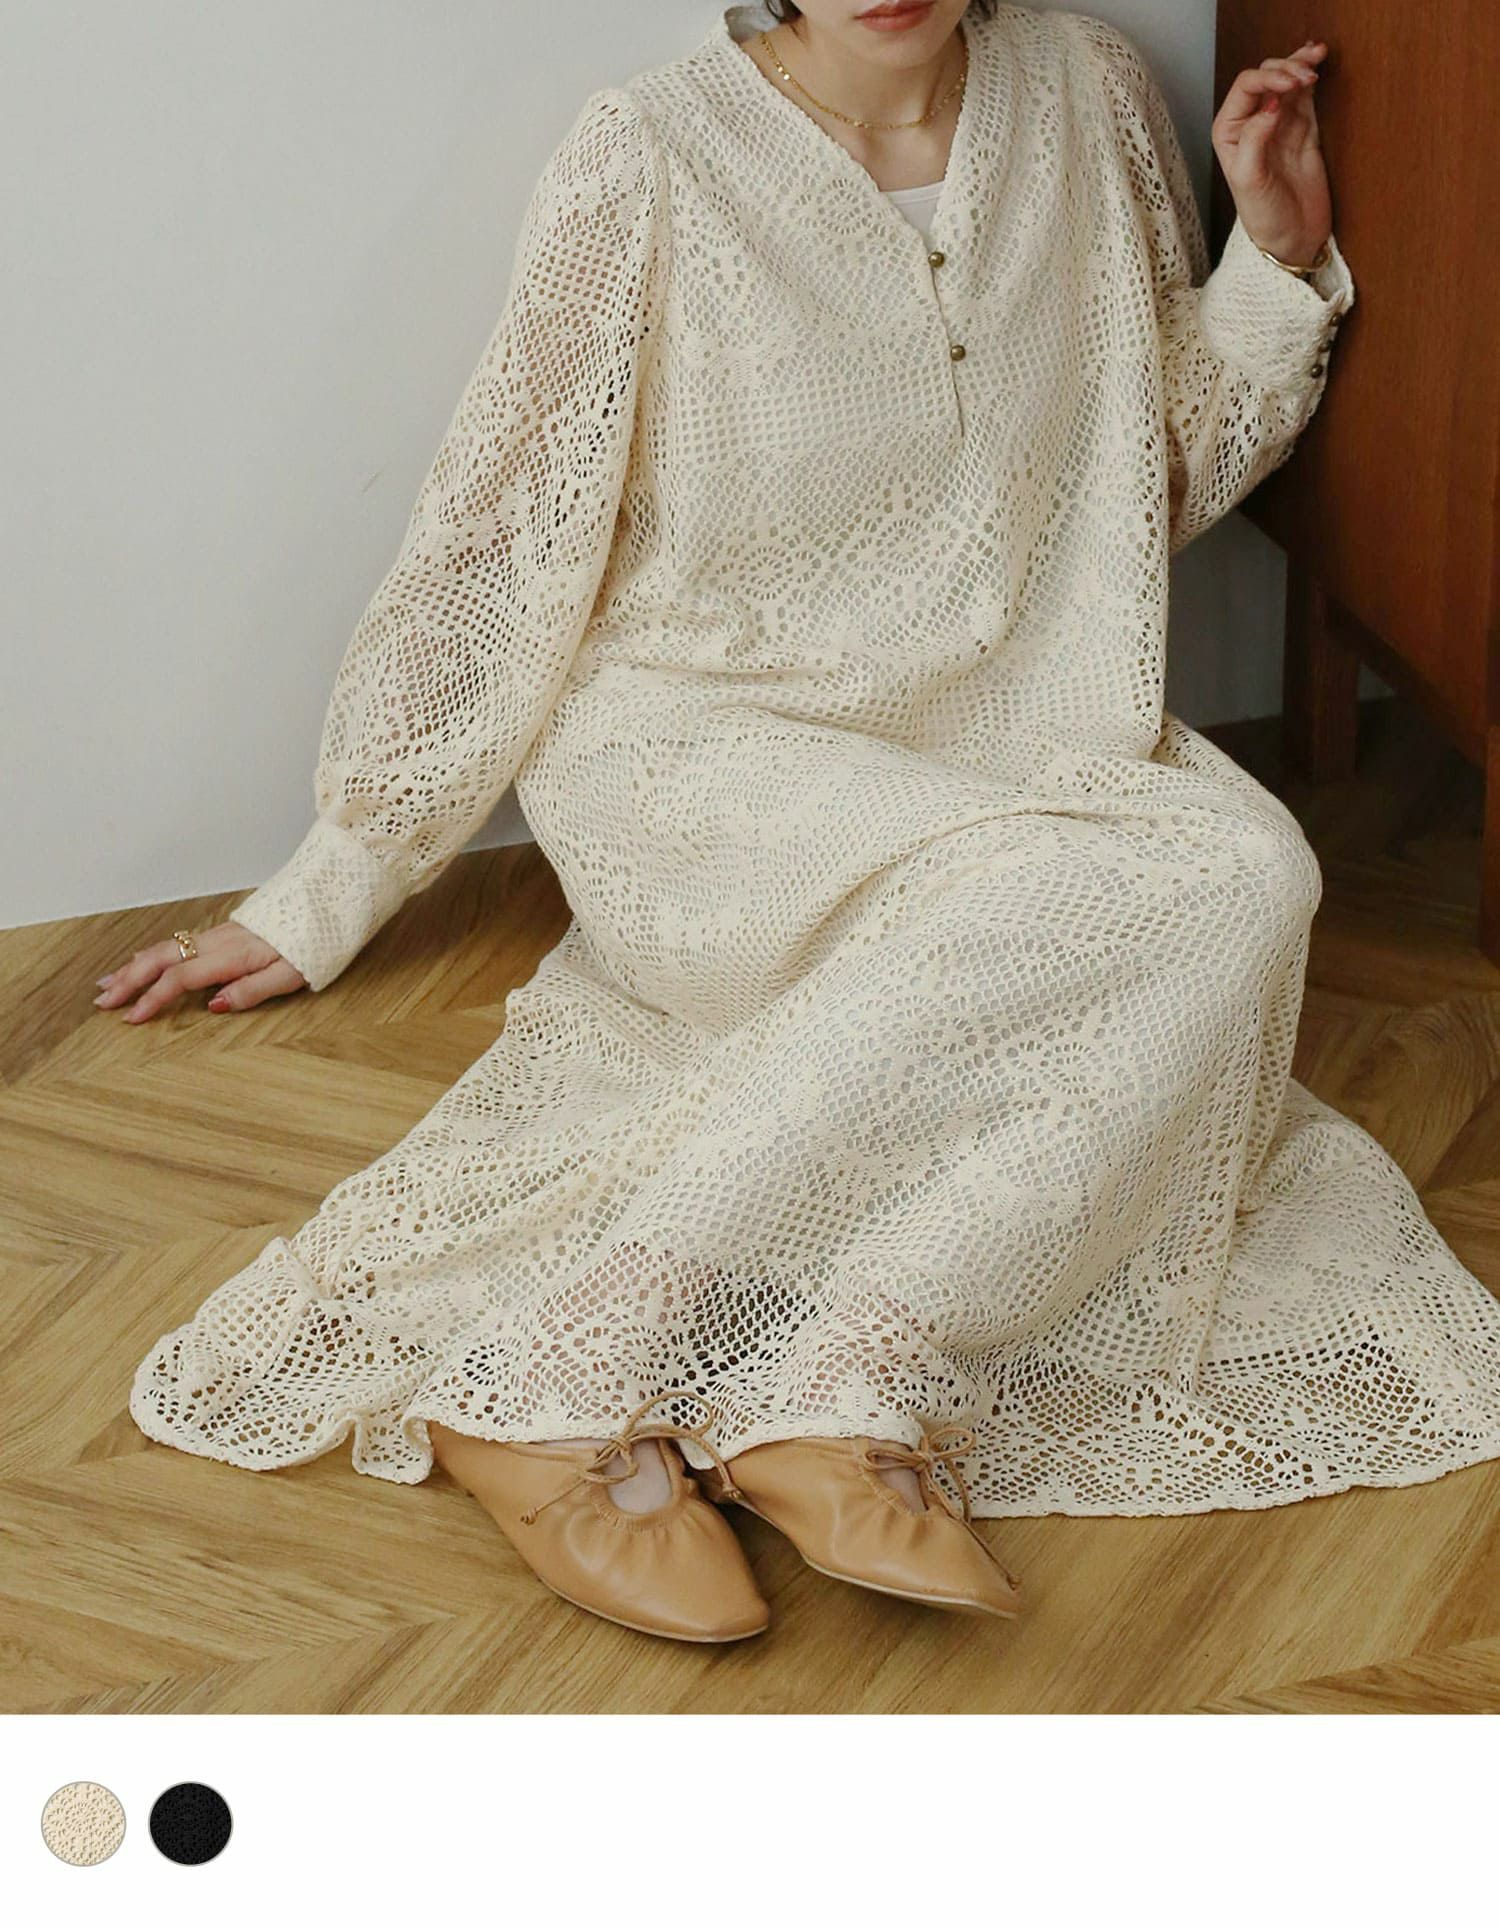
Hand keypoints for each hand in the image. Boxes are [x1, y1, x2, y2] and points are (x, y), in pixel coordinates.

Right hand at [93, 920, 307, 1022]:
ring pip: (165, 948)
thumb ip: (252, 991)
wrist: (325, 901)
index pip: (181, 977)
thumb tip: (213, 1006)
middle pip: (162, 958)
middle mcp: (218, 941)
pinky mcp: (221, 932)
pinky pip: (177, 942)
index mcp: (233, 955)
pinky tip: (140, 960)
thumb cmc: (313, 942)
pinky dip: (151, 954)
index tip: (131, 1017)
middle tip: (102, 1001)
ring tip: (107, 982)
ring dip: (134, 966)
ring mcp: (217, 934)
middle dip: (128, 979)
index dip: (153, 998)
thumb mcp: (291, 975)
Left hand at [1212, 40, 1334, 267]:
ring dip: (1300, 64)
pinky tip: (1319, 62)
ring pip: (1286, 79)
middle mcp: (1250, 123)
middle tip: (1307, 77)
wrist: (1292, 238)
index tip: (1291, 84)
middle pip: (1267, 76)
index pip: (1246, 87)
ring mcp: (1278, 123)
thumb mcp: (1251, 180)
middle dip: (1286, 68)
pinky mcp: (1302, 128)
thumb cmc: (1264, 216)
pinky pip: (1305, 93)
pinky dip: (1311, 74)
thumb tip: (1272, 102)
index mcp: (1229, 132)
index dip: (1268, 77)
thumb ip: (1256, 138)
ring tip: (1318, 57)